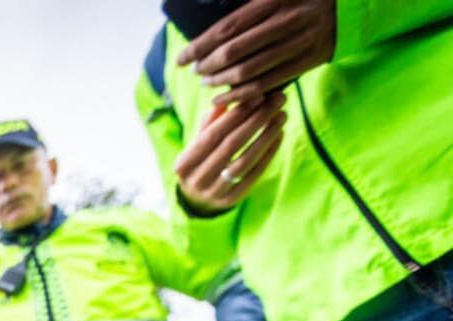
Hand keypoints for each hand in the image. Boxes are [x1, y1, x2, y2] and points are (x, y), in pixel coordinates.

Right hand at [175, 92, 285, 214]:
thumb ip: (209, 124)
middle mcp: (197, 179)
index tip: (257, 96)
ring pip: (245, 160)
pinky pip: (254, 174)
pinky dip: (268, 153)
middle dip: (256, 119)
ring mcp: (215, 192)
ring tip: (281, 116)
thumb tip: (227, 99)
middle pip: (231, 145)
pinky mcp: (232, 200)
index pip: (213, 134)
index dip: (236, 115)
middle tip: (277, 100)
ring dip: (266, 135)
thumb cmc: (198, 163)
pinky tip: (278, 135)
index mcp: (184, 163)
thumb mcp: (196, 145)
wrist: (196, 201)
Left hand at [177, 0, 336, 105]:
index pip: (226, 28)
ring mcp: (298, 43)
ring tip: (207, 83)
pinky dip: (242, 94)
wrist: (351, 8)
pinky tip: (225, 98)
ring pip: (249, 70)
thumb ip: (247, 10)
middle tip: (195, 72)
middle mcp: (285, 21)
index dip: (200, 45)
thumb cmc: (302, 1)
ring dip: (221, 81)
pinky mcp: (306, 62)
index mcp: (273, 0)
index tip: (182, 58)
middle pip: (234, 50)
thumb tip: (212, 32)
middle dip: (207, 65)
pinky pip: (267, 84)